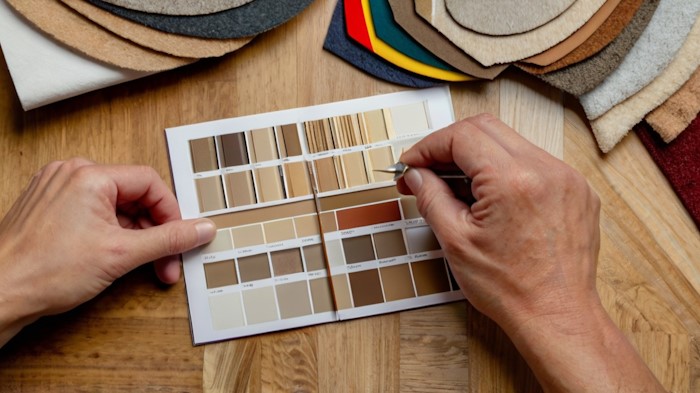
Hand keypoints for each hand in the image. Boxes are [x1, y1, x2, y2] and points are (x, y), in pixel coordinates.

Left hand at [0, 158, 214, 345]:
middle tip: (165, 260)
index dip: (171, 213)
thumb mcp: (123, 255)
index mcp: (89, 176)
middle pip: (133, 195)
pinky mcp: (49, 206)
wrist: (0, 293)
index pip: (149, 183)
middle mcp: (72, 175)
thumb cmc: (45, 272)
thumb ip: (169, 239)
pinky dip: (111, 234)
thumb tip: (201, 228)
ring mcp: (57, 189)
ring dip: (134, 235)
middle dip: (154, 231)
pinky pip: (94, 212)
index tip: (180, 238)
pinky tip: (115, 258)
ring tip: (140, 265)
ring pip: (115, 206)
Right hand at [397, 114, 664, 391]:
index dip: (428, 146)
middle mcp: (545, 170)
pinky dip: (506, 169)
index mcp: (513, 180)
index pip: (462, 135)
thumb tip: (417, 175)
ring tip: (456, 186)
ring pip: (511, 142)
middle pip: (486, 128)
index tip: (412, 164)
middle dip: (450, 145)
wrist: (556, 316)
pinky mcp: (577, 190)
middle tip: (427, 170)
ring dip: (478, 156)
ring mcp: (566, 178)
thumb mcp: (456, 242)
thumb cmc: (511, 288)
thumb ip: (431, 198)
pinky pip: (534, 162)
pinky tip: (490, 197)